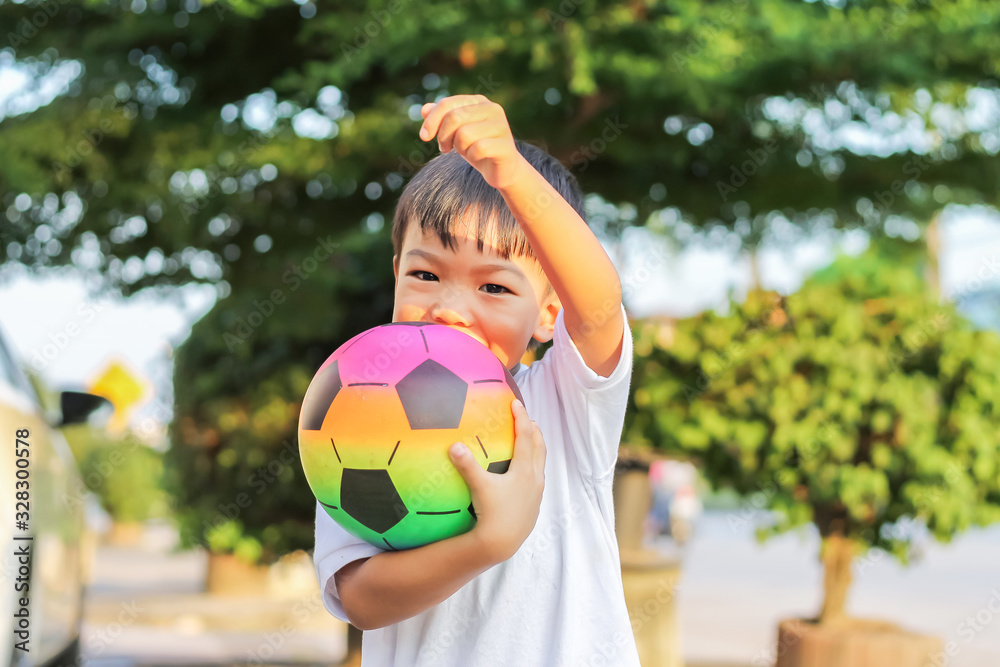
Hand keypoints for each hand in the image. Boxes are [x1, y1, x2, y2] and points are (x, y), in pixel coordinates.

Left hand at [418, 94, 527, 190]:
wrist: (502, 169)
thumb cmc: (476, 147)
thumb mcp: (455, 131)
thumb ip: (441, 118)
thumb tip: (424, 109)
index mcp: (479, 101)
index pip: (447, 104)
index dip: (432, 121)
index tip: (424, 136)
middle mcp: (493, 109)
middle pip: (454, 118)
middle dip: (443, 136)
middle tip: (445, 148)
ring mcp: (501, 127)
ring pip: (464, 134)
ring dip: (460, 148)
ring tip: (466, 151)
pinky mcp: (505, 146)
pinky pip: (477, 149)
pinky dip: (472, 156)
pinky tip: (478, 158)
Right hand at [448, 398, 545, 561]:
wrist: (502, 542)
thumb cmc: (492, 514)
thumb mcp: (478, 486)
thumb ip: (467, 465)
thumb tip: (454, 445)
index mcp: (524, 470)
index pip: (525, 437)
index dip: (521, 418)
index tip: (517, 403)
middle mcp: (535, 479)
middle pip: (539, 448)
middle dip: (534, 432)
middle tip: (528, 420)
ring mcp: (536, 494)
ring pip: (540, 465)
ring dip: (536, 450)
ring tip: (530, 443)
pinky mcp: (534, 506)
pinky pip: (537, 481)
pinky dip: (533, 469)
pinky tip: (522, 476)